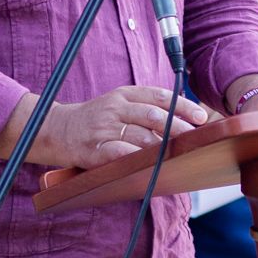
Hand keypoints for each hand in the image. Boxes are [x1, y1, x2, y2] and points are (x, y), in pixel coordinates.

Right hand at [45, 85, 207, 168]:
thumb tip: (181, 121)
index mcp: (125, 94)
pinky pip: (118, 152)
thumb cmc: (96, 118)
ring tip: (179, 153)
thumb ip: (144, 108)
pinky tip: (149, 162)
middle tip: (194, 137)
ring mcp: (104, 128)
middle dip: (178, 128)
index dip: (182, 106)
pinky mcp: (94, 149)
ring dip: (162, 146)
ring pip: (140, 135)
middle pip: (154, 116)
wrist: (57, 129)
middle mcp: (116, 108)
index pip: (159, 96)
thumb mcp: (118, 103)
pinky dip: (135, 157)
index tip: (200, 117)